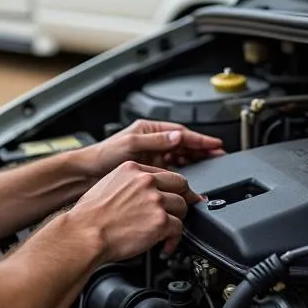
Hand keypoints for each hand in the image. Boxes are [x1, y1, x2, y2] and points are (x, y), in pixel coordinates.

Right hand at [70, 160, 202, 259]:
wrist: (84, 233)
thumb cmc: (88, 215)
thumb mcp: (107, 185)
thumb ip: (128, 184)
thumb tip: (139, 194)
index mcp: (132, 169)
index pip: (164, 173)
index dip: (172, 187)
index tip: (176, 194)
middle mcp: (146, 181)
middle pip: (180, 185)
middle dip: (183, 199)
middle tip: (180, 211)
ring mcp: (155, 200)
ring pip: (182, 206)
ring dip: (177, 220)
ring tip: (168, 232)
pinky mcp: (160, 220)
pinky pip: (179, 228)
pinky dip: (174, 240)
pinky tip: (165, 245)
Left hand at [77, 119, 224, 182]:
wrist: (87, 174)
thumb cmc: (102, 155)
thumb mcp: (130, 145)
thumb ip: (155, 141)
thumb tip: (177, 137)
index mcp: (149, 130)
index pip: (181, 133)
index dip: (200, 139)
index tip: (215, 144)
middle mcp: (152, 141)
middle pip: (184, 144)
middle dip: (202, 149)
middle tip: (220, 156)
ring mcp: (152, 156)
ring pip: (180, 157)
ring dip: (195, 161)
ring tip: (211, 166)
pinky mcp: (149, 170)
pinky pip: (171, 170)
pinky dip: (183, 172)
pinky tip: (191, 178)